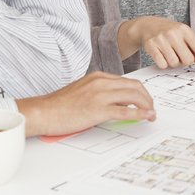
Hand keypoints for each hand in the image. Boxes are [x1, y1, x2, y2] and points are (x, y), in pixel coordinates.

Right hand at [17, 71, 155, 136]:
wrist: (43, 112)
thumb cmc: (60, 105)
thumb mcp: (84, 91)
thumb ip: (101, 93)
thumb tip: (119, 103)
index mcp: (98, 77)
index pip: (128, 81)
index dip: (141, 92)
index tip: (146, 101)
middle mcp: (101, 83)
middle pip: (135, 86)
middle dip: (148, 98)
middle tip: (151, 108)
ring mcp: (100, 95)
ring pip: (134, 96)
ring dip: (147, 106)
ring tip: (151, 114)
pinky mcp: (98, 109)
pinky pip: (126, 111)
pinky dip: (140, 114)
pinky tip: (147, 117)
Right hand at [121, 16, 194, 76]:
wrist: (147, 25)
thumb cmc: (168, 32)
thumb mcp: (183, 35)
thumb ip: (193, 47)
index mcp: (184, 30)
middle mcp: (173, 33)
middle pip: (187, 60)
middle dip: (184, 61)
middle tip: (179, 54)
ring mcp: (161, 39)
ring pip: (174, 63)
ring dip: (173, 63)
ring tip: (169, 53)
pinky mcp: (151, 45)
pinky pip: (162, 64)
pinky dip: (163, 64)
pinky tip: (161, 55)